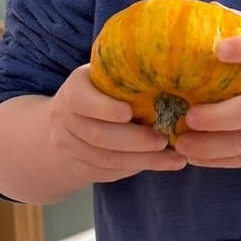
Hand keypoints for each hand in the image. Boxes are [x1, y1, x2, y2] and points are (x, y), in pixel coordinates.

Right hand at [49, 65, 186, 184]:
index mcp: (74, 90)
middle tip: (164, 140)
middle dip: (134, 140)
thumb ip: (125, 73)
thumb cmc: (100, 92)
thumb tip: (168, 68)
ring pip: (107, 159)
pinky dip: (137, 168)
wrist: (66, 124)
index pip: (81, 99)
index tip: (129, 112)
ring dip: (143, 160)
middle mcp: (65, 120)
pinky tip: (162, 164)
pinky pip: (109, 172)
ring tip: (174, 158)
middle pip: (98, 135)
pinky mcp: (80, 168)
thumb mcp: (104, 76)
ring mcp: (70, 147)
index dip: (104, 108)